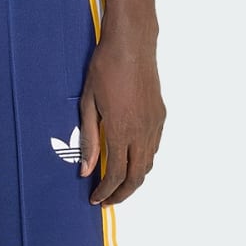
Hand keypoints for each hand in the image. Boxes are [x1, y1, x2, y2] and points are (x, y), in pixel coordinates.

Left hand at [78, 36, 165, 206]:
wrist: (131, 44)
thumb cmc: (105, 69)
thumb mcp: (88, 104)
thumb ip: (88, 139)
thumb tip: (85, 170)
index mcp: (120, 131)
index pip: (115, 174)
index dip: (105, 191)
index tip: (95, 199)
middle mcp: (141, 132)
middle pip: (136, 176)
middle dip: (122, 193)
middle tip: (108, 200)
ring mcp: (154, 124)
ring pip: (148, 164)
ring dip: (134, 179)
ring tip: (118, 185)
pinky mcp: (160, 116)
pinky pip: (154, 148)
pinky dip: (144, 162)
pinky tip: (131, 160)